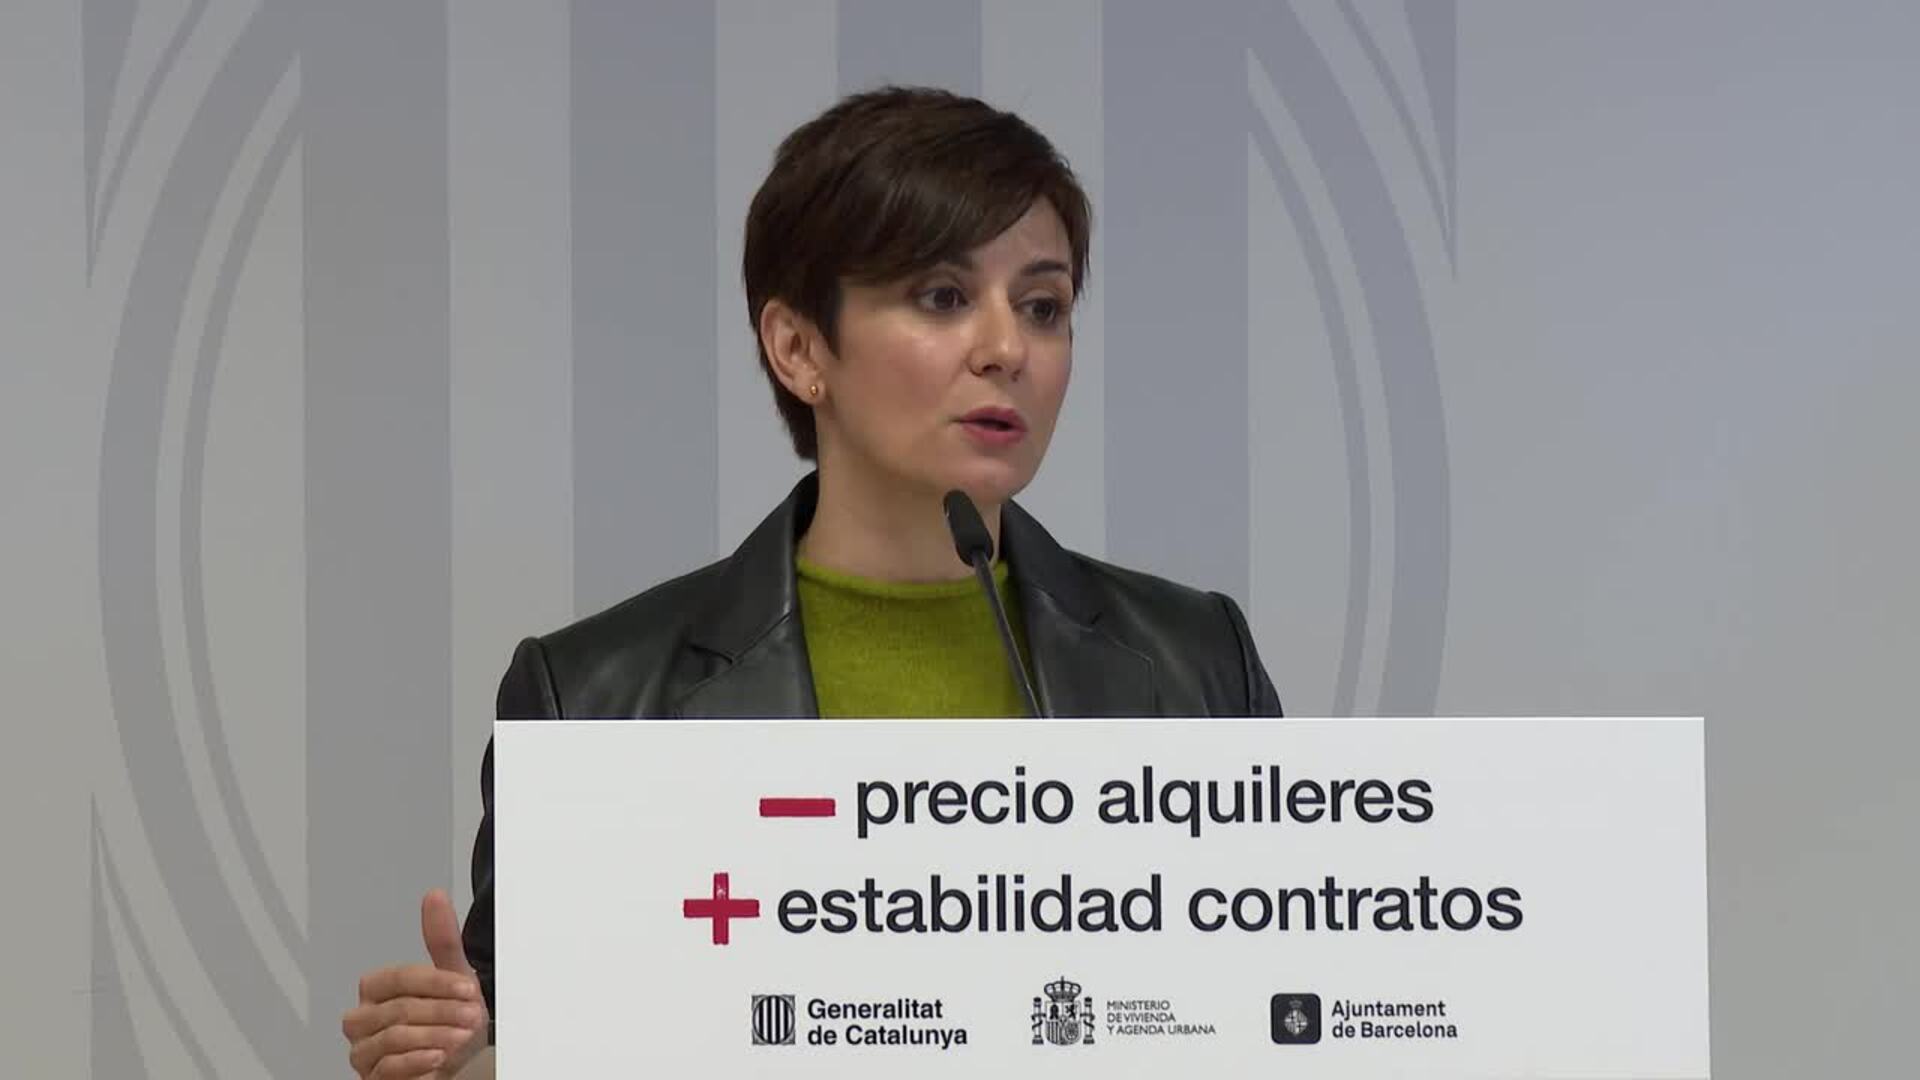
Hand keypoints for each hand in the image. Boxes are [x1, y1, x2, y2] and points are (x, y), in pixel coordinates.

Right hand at [342, 890, 490, 1078]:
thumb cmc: (450, 1020)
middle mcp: (362, 1018)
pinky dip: (417, 1061)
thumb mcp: (453, 978)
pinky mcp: (372, 1078)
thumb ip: (442, 940)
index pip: (400, 978)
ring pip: (393, 1037)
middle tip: (472, 1015)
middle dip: (441, 1011)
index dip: (437, 983)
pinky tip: (439, 1058)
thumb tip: (435, 896)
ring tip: (462, 1036)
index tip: (468, 989)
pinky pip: (388, 1067)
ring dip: (434, 1036)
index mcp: (376, 988)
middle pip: (398, 1009)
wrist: (458, 1063)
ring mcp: (364, 1050)